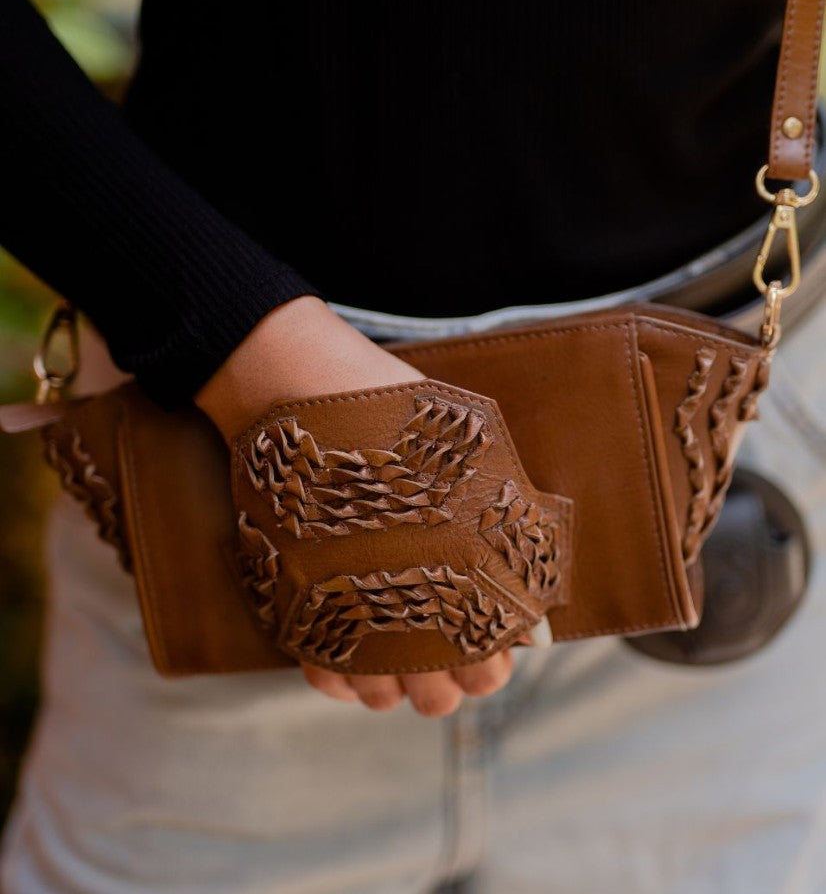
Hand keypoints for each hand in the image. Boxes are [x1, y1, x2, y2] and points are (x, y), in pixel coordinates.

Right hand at [195, 295, 513, 715]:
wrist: (308, 388)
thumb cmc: (401, 417)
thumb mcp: (479, 463)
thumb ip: (512, 535)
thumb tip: (536, 616)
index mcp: (455, 574)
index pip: (488, 661)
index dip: (494, 660)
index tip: (492, 641)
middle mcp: (399, 604)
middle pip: (439, 692)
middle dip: (452, 680)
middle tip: (451, 649)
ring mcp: (342, 607)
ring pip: (381, 696)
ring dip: (398, 685)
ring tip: (405, 654)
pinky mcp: (295, 602)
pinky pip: (322, 674)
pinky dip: (343, 679)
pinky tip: (357, 660)